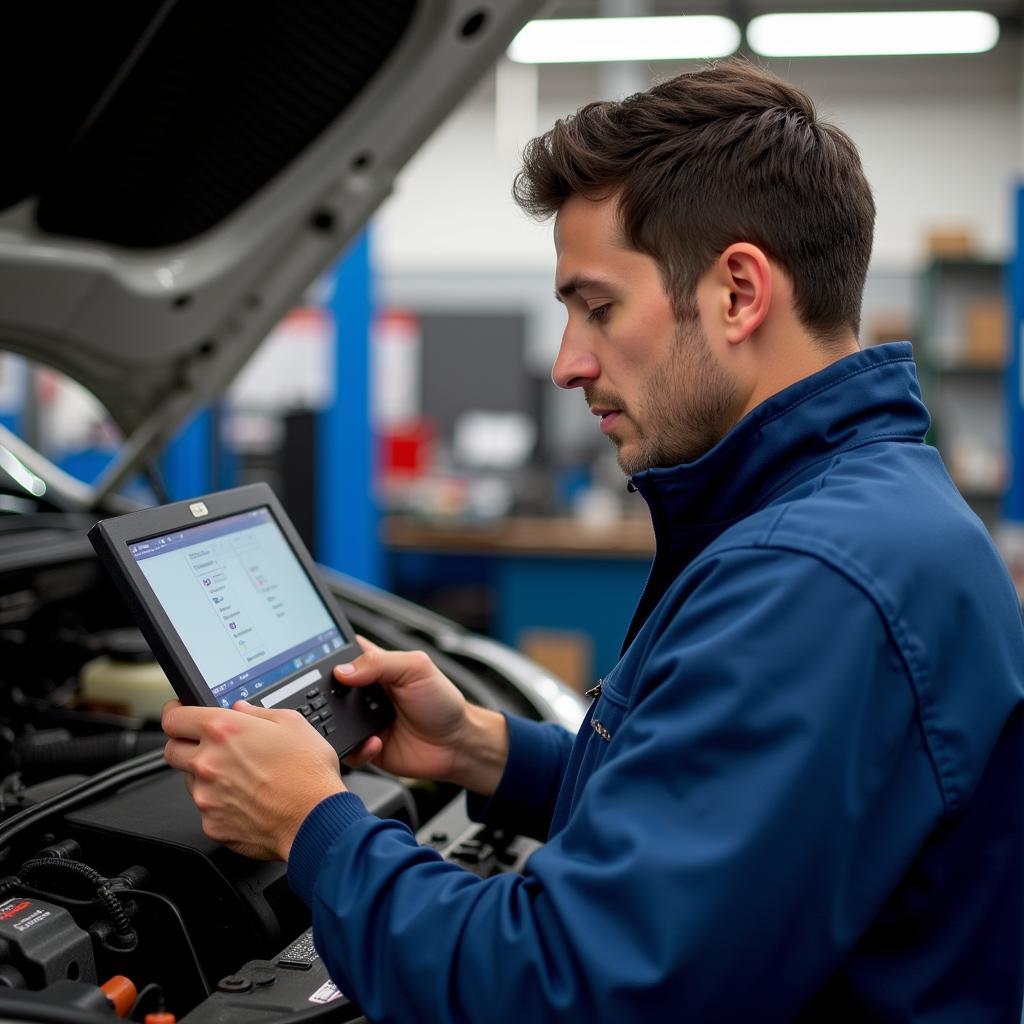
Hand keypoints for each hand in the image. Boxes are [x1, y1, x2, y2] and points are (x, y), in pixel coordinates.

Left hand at [162, 699, 343, 860]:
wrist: (315, 820)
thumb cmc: (308, 773)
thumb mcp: (293, 723)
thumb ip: (258, 712)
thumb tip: (241, 709)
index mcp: (223, 730)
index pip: (174, 718)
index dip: (174, 713)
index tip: (178, 713)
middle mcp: (208, 762)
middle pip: (171, 750)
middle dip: (185, 745)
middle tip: (209, 746)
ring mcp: (206, 796)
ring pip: (190, 781)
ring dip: (206, 776)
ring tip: (242, 778)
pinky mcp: (212, 824)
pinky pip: (207, 809)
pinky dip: (221, 804)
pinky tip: (248, 800)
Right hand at [335, 637, 508, 796]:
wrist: (456, 744)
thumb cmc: (442, 702)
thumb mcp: (416, 668)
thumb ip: (379, 662)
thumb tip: (342, 669)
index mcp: (374, 667)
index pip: (340, 654)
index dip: (324, 655)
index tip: (313, 658)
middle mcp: (363, 693)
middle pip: (326, 689)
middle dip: (321, 694)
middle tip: (330, 698)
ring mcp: (361, 721)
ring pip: (328, 722)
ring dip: (333, 724)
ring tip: (351, 723)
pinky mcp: (364, 747)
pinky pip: (346, 750)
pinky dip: (356, 748)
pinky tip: (375, 742)